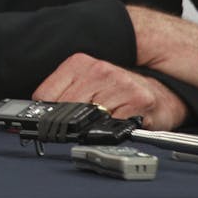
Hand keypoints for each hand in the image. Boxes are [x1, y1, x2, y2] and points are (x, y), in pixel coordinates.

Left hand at [33, 53, 186, 129]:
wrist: (158, 93)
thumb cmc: (118, 92)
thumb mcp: (86, 85)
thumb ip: (64, 96)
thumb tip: (38, 116)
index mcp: (79, 63)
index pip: (45, 94)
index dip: (44, 115)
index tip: (46, 126)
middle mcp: (99, 70)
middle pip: (64, 108)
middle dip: (65, 126)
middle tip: (70, 133)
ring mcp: (120, 84)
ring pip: (87, 119)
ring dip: (89, 130)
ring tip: (98, 125)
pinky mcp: (139, 100)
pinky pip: (113, 127)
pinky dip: (111, 133)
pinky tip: (116, 125)